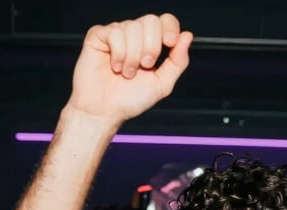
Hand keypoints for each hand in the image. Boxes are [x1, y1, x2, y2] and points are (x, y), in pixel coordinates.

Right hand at [68, 13, 191, 127]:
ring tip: (126, 73)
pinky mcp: (98, 35)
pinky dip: (118, 54)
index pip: (165, 21)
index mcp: (150, 43)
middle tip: (144, 66)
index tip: (170, 43)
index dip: (170, 28)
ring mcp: (116, 33)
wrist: (105, 111)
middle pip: (151, 21)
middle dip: (151, 47)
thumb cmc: (131, 100)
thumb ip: (177, 62)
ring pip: (133, 28)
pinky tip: (114, 66)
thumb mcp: (162, 84)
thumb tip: (188, 36)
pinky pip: (115, 33)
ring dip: (133, 57)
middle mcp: (134, 34)